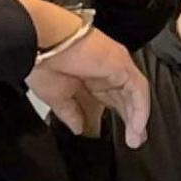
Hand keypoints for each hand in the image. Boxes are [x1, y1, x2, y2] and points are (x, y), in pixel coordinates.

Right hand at [15, 0, 149, 147]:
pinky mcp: (121, 63)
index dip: (118, 116)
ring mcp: (115, 64)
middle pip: (125, 97)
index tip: (122, 135)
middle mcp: (106, 68)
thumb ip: (71, 113)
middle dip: (132, 119)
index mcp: (90, 74)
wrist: (40, 40)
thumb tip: (78, 128)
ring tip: (136, 139)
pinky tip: (137, 126)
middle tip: (135, 140)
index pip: (111, 98)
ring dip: (137, 118)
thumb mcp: (57, 97)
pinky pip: (138, 89)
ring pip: (135, 94)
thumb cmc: (42, 59)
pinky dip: (140, 109)